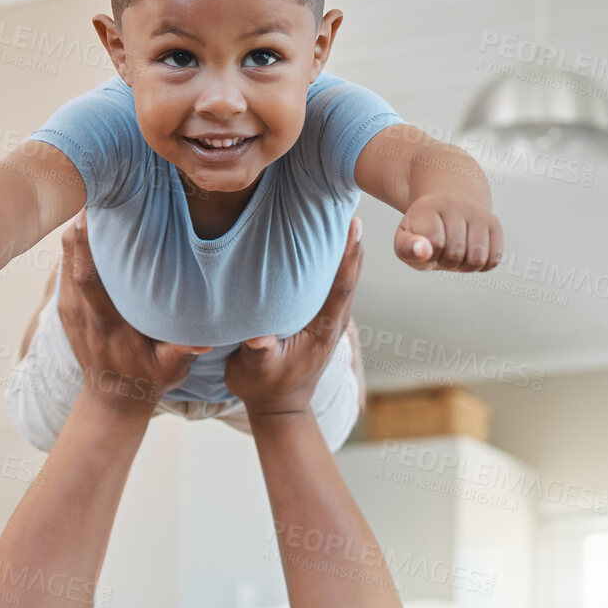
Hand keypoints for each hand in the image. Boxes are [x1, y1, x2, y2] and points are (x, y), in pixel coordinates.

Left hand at [56, 212, 208, 412]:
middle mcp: (82, 313)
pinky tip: (90, 220)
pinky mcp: (65, 306)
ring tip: (94, 193)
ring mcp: (70, 309)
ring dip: (76, 227)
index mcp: (106, 324)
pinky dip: (74, 242)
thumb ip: (182, 354)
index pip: (88, 279)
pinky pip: (64, 265)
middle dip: (78, 222)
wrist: (112, 398)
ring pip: (63, 258)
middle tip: (94, 185)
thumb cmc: (148, 379)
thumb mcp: (169, 371)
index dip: (86, 244)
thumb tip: (203, 342)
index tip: (93, 211)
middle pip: (70, 258)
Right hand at [223, 218, 363, 418]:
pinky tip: (324, 236)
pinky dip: (333, 258)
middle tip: (349, 199)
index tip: (354, 223)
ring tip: (339, 207)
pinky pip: (332, 281)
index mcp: (322, 328)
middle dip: (351, 238)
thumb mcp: (254, 374)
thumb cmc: (264, 389)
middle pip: (349, 273)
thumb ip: (258, 356)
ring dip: (343, 244)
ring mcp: (329, 318)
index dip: (348, 255)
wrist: (280, 408)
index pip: (341, 286)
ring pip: (343, 275)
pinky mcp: (321, 317)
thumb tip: (258, 339)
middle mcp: (332, 319)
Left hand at [393, 193, 502, 272]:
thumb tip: (423, 251)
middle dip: (445, 261)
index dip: (429, 254)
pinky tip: (470, 253)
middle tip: (440, 251)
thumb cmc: (423, 231)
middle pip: (456, 253)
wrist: (446, 209)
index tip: (424, 245)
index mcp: (429, 207)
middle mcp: (456, 204)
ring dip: (464, 266)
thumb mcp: (404, 239)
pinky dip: (481, 265)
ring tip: (455, 254)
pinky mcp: (494, 224)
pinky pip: (493, 259)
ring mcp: (478, 213)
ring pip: (478, 258)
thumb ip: (407, 247)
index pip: (435, 241)